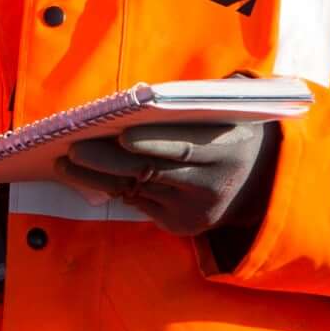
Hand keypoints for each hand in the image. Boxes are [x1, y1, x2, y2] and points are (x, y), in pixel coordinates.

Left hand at [58, 120, 279, 240]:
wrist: (261, 180)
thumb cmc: (226, 132)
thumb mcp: (220, 116)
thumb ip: (186, 111)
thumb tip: (132, 105)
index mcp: (227, 147)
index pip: (187, 147)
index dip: (154, 143)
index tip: (122, 135)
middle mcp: (213, 182)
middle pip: (154, 172)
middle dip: (109, 160)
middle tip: (74, 149)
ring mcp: (197, 208)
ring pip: (140, 190)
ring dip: (99, 177)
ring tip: (68, 163)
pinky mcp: (184, 225)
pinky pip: (143, 205)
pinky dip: (115, 189)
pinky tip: (90, 177)